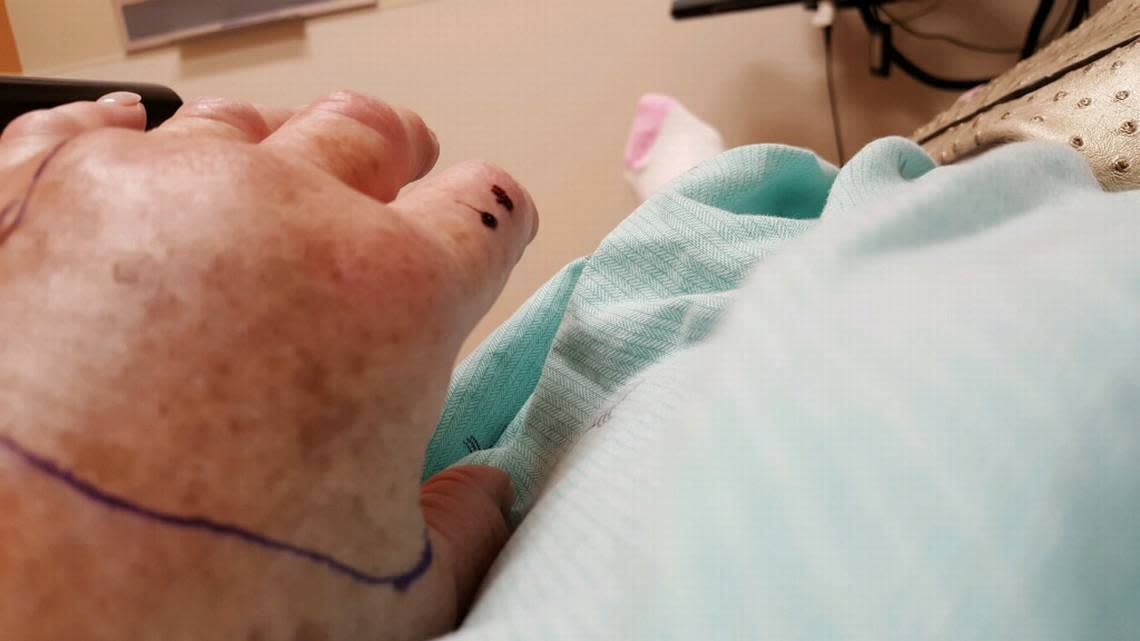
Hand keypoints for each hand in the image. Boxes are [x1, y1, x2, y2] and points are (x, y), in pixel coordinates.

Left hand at [0, 90, 535, 639]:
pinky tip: (137, 177)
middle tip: (386, 180)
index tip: (481, 233)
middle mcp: (285, 212)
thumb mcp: (381, 599)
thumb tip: (483, 500)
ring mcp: (157, 187)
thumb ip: (461, 531)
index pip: (487, 207)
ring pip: (245, 122)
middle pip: (371, 130)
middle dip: (392, 157)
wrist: (8, 613)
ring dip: (267, 155)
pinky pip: (102, 124)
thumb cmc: (187, 610)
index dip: (495, 223)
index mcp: (395, 295)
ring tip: (257, 202)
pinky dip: (130, 145)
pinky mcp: (35, 185)